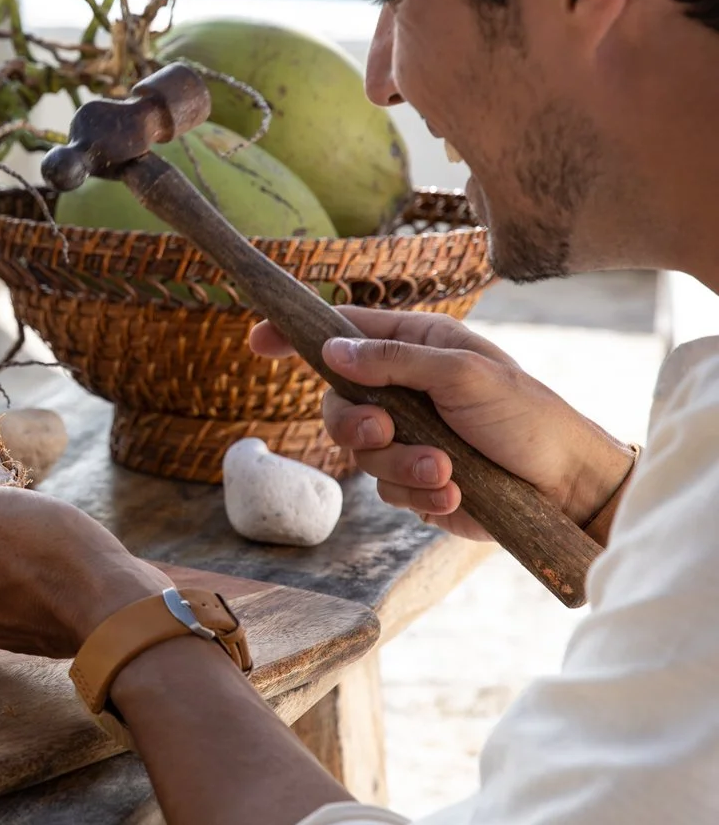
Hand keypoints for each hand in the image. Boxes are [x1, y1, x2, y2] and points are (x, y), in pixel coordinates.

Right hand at [249, 307, 635, 539]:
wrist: (568, 489)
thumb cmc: (528, 417)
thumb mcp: (464, 374)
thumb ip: (395, 361)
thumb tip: (332, 352)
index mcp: (416, 346)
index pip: (343, 332)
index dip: (296, 334)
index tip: (257, 340)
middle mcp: (404, 389)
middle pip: (337, 403)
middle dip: (355, 425)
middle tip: (385, 431)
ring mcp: (409, 436)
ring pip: (360, 454)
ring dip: (402, 465)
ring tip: (447, 470)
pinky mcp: (416, 480)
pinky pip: (387, 489)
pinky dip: (418, 492)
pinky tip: (456, 491)